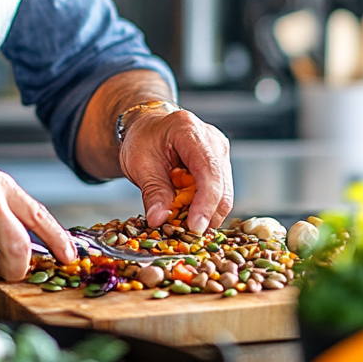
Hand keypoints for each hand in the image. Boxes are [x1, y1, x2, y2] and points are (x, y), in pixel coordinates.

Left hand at [118, 108, 231, 234]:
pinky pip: (219, 194)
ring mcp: (219, 153)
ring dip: (205, 214)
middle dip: (206, 214)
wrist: (147, 128)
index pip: (208, 170)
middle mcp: (212, 139)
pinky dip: (204, 208)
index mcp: (189, 130)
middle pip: (222, 186)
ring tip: (182, 221)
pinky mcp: (221, 166)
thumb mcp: (139, 164)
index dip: (205, 203)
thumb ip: (152, 192)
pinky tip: (187, 211)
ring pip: (224, 194)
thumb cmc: (142, 139)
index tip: (194, 226)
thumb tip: (159, 220)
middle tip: (184, 233)